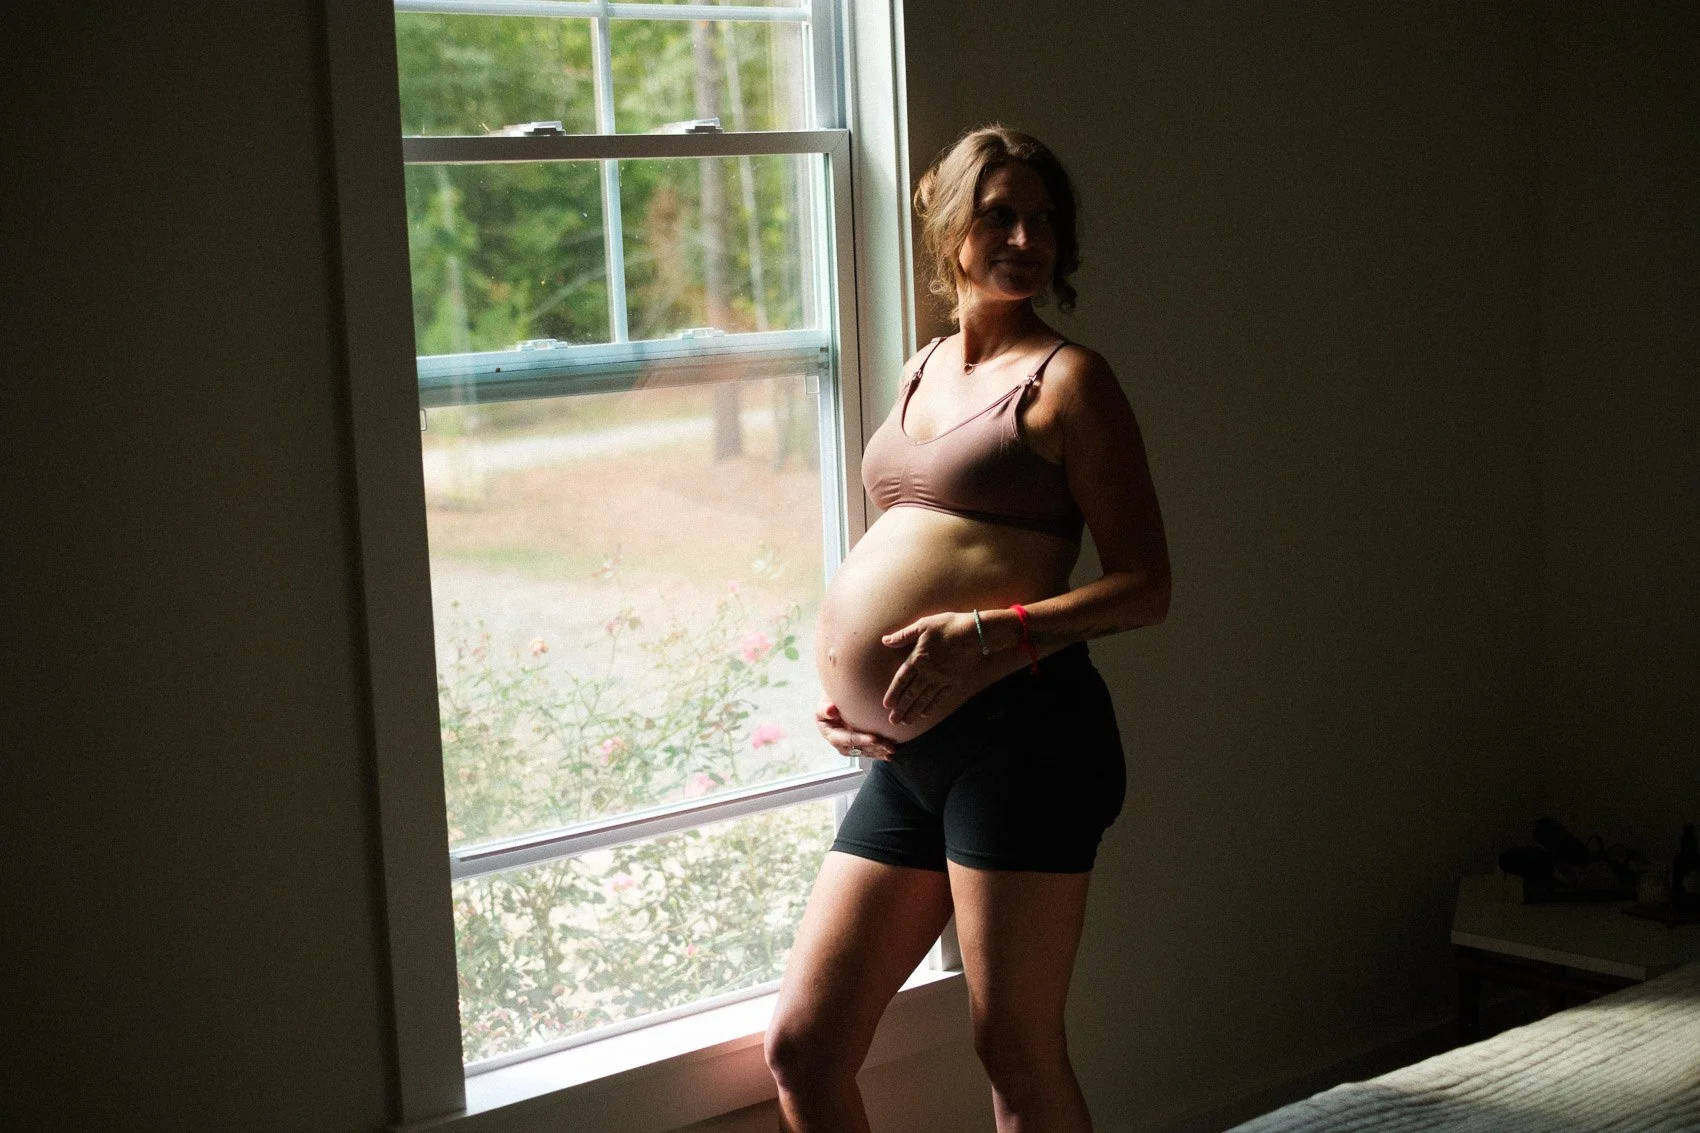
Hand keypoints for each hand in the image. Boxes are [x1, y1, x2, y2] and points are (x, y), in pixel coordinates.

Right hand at [816, 699, 895, 760]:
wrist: (838, 695)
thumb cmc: (831, 697)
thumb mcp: (825, 700)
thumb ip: (826, 707)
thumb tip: (830, 711)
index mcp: (829, 732)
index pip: (845, 739)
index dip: (860, 740)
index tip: (874, 739)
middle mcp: (838, 741)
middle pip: (856, 749)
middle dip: (872, 748)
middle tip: (888, 746)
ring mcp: (848, 744)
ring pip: (864, 752)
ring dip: (878, 752)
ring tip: (891, 749)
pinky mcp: (857, 744)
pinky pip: (868, 751)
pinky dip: (879, 753)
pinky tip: (889, 755)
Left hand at [881, 611, 980, 725]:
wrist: (974, 632)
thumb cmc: (947, 626)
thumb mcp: (922, 625)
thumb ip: (903, 635)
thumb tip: (885, 640)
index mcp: (917, 659)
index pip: (901, 680)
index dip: (893, 693)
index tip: (887, 705)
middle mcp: (928, 672)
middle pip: (911, 694)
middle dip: (901, 708)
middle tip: (894, 721)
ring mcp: (941, 679)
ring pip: (924, 699)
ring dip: (914, 711)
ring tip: (906, 722)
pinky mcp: (953, 681)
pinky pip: (941, 697)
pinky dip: (932, 706)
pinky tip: (926, 714)